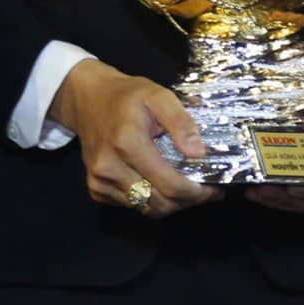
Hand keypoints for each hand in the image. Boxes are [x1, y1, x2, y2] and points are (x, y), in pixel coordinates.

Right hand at [51, 59, 222, 217]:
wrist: (89, 99)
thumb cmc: (127, 96)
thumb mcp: (158, 95)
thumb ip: (180, 121)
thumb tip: (199, 153)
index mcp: (127, 142)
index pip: (169, 184)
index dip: (196, 193)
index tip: (214, 189)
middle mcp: (109, 167)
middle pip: (159, 203)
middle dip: (187, 201)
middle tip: (204, 191)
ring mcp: (99, 181)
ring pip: (146, 209)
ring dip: (171, 203)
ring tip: (186, 188)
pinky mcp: (95, 189)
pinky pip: (131, 205)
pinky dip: (150, 200)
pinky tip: (160, 184)